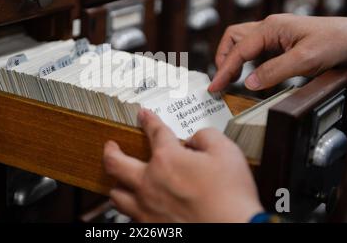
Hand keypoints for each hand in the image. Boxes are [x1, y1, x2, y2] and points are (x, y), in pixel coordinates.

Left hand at [103, 109, 263, 222]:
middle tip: (110, 146)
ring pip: (117, 195)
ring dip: (117, 184)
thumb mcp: (226, 151)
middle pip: (115, 163)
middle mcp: (150, 182)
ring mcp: (147, 208)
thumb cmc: (231, 197)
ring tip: (120, 180)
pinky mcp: (151, 228)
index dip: (148, 120)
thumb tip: (196, 139)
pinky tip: (137, 207)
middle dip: (110, 151)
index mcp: (167, 159)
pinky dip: (131, 208)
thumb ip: (207, 136)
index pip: (154, 132)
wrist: (235, 230)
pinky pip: (130, 217)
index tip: (143, 116)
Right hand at [209, 14, 346, 91]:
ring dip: (234, 59)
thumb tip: (248, 83)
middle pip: (234, 38)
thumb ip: (273, 71)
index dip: (224, 70)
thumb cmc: (335, 42)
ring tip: (231, 78)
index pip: (239, 50)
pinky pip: (256, 49)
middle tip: (221, 80)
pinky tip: (251, 73)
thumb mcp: (304, 60)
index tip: (215, 86)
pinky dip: (247, 61)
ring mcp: (275, 33)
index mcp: (271, 27)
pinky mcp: (281, 41)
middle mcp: (269, 27)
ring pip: (243, 42)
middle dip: (224, 59)